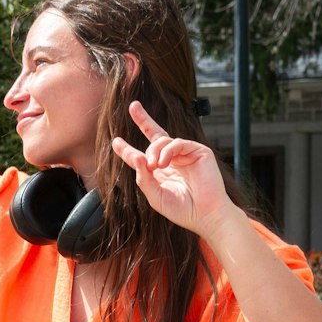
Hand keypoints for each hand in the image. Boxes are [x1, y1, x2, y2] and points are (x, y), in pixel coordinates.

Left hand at [111, 100, 243, 236]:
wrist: (206, 215)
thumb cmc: (182, 210)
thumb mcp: (155, 196)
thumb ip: (144, 178)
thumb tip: (136, 157)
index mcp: (160, 172)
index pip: (141, 157)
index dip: (128, 150)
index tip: (116, 142)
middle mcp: (171, 160)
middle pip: (155, 135)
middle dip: (143, 119)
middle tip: (133, 106)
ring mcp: (185, 154)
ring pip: (163, 140)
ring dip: (154, 151)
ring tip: (154, 165)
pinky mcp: (198, 151)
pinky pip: (178, 143)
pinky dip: (168, 151)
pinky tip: (163, 163)